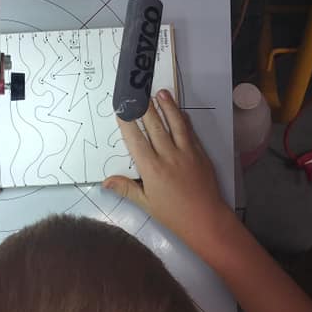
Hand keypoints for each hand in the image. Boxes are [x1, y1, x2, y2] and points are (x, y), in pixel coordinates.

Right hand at [103, 90, 231, 252]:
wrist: (206, 219)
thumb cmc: (172, 214)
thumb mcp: (146, 203)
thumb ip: (126, 188)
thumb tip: (105, 181)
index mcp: (151, 169)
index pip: (135, 140)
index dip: (127, 123)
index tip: (121, 110)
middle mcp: (168, 156)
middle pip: (154, 126)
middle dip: (145, 108)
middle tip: (139, 93)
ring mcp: (186, 152)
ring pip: (174, 124)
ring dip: (167, 107)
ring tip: (160, 93)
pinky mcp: (200, 153)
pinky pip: (190, 132)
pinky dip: (183, 120)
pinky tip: (179, 111)